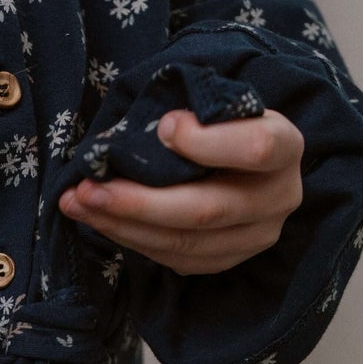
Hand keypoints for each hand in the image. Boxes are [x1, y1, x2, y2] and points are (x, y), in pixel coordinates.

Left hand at [60, 107, 304, 275]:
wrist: (246, 160)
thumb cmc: (223, 121)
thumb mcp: (218, 103)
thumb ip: (192, 111)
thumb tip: (135, 135)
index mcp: (285, 146)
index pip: (256, 148)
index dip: (207, 142)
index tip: (164, 126)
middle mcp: (279, 198)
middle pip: (208, 209)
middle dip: (139, 202)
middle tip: (87, 188)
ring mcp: (255, 236)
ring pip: (185, 243)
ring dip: (122, 225)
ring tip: (77, 203)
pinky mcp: (227, 259)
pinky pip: (175, 259)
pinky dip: (131, 240)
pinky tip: (97, 219)